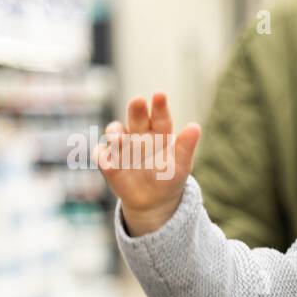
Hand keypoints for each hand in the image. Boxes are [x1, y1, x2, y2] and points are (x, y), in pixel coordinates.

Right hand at [97, 93, 200, 235]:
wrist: (154, 201)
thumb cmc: (169, 179)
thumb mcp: (181, 165)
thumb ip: (186, 146)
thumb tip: (195, 126)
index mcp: (159, 134)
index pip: (160, 117)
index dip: (159, 106)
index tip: (160, 95)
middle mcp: (139, 135)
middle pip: (136, 118)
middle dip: (136, 109)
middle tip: (138, 100)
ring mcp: (122, 147)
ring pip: (115, 132)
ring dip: (115, 133)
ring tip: (119, 139)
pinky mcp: (108, 161)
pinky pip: (101, 155)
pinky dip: (102, 156)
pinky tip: (107, 161)